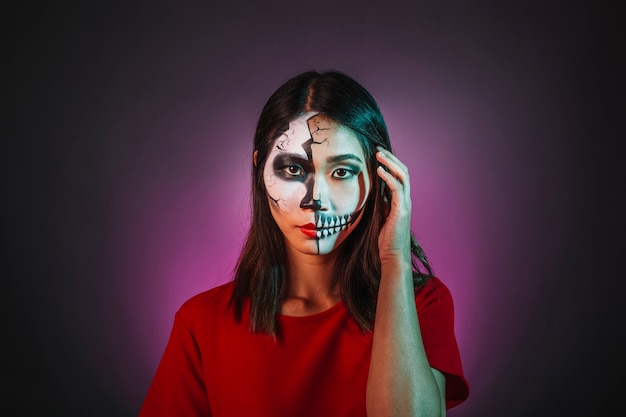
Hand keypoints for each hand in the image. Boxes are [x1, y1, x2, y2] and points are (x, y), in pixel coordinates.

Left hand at [375, 147, 411, 267]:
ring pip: (403, 176)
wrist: (392, 255)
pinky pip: (397, 188)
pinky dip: (388, 177)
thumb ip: (382, 204)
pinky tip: (379, 170)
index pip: (399, 176)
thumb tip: (377, 193)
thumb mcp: (382, 217)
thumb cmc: (386, 239)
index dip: (390, 164)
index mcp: (401, 201)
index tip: (378, 155)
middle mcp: (405, 200)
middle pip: (403, 172)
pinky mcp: (402, 210)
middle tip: (378, 149)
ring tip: (379, 154)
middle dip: (391, 159)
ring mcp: (405, 204)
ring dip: (390, 163)